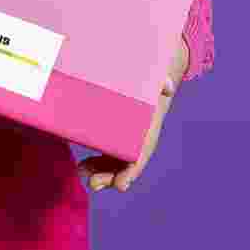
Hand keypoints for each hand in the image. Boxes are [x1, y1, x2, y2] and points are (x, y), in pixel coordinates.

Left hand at [79, 41, 185, 192]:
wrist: (154, 64)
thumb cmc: (155, 70)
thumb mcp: (159, 71)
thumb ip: (163, 79)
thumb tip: (167, 86)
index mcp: (149, 124)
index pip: (142, 153)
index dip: (132, 170)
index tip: (122, 185)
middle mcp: (139, 133)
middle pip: (126, 163)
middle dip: (111, 176)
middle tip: (93, 183)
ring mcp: (128, 133)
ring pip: (116, 161)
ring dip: (101, 171)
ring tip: (83, 172)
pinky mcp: (116, 129)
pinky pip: (108, 151)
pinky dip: (97, 162)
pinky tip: (83, 166)